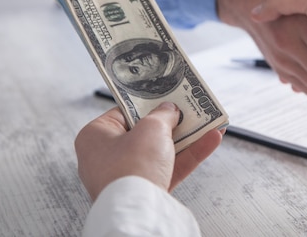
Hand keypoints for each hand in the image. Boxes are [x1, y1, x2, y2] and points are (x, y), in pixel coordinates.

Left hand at [75, 102, 222, 200]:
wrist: (138, 211)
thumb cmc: (132, 167)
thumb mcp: (151, 128)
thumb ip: (163, 114)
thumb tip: (170, 110)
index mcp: (95, 137)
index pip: (124, 113)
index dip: (148, 103)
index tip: (166, 95)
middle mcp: (106, 157)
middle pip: (145, 132)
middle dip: (172, 122)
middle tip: (190, 109)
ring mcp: (127, 177)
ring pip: (162, 151)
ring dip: (187, 138)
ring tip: (210, 123)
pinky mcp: (145, 193)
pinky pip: (170, 169)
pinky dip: (190, 155)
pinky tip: (211, 140)